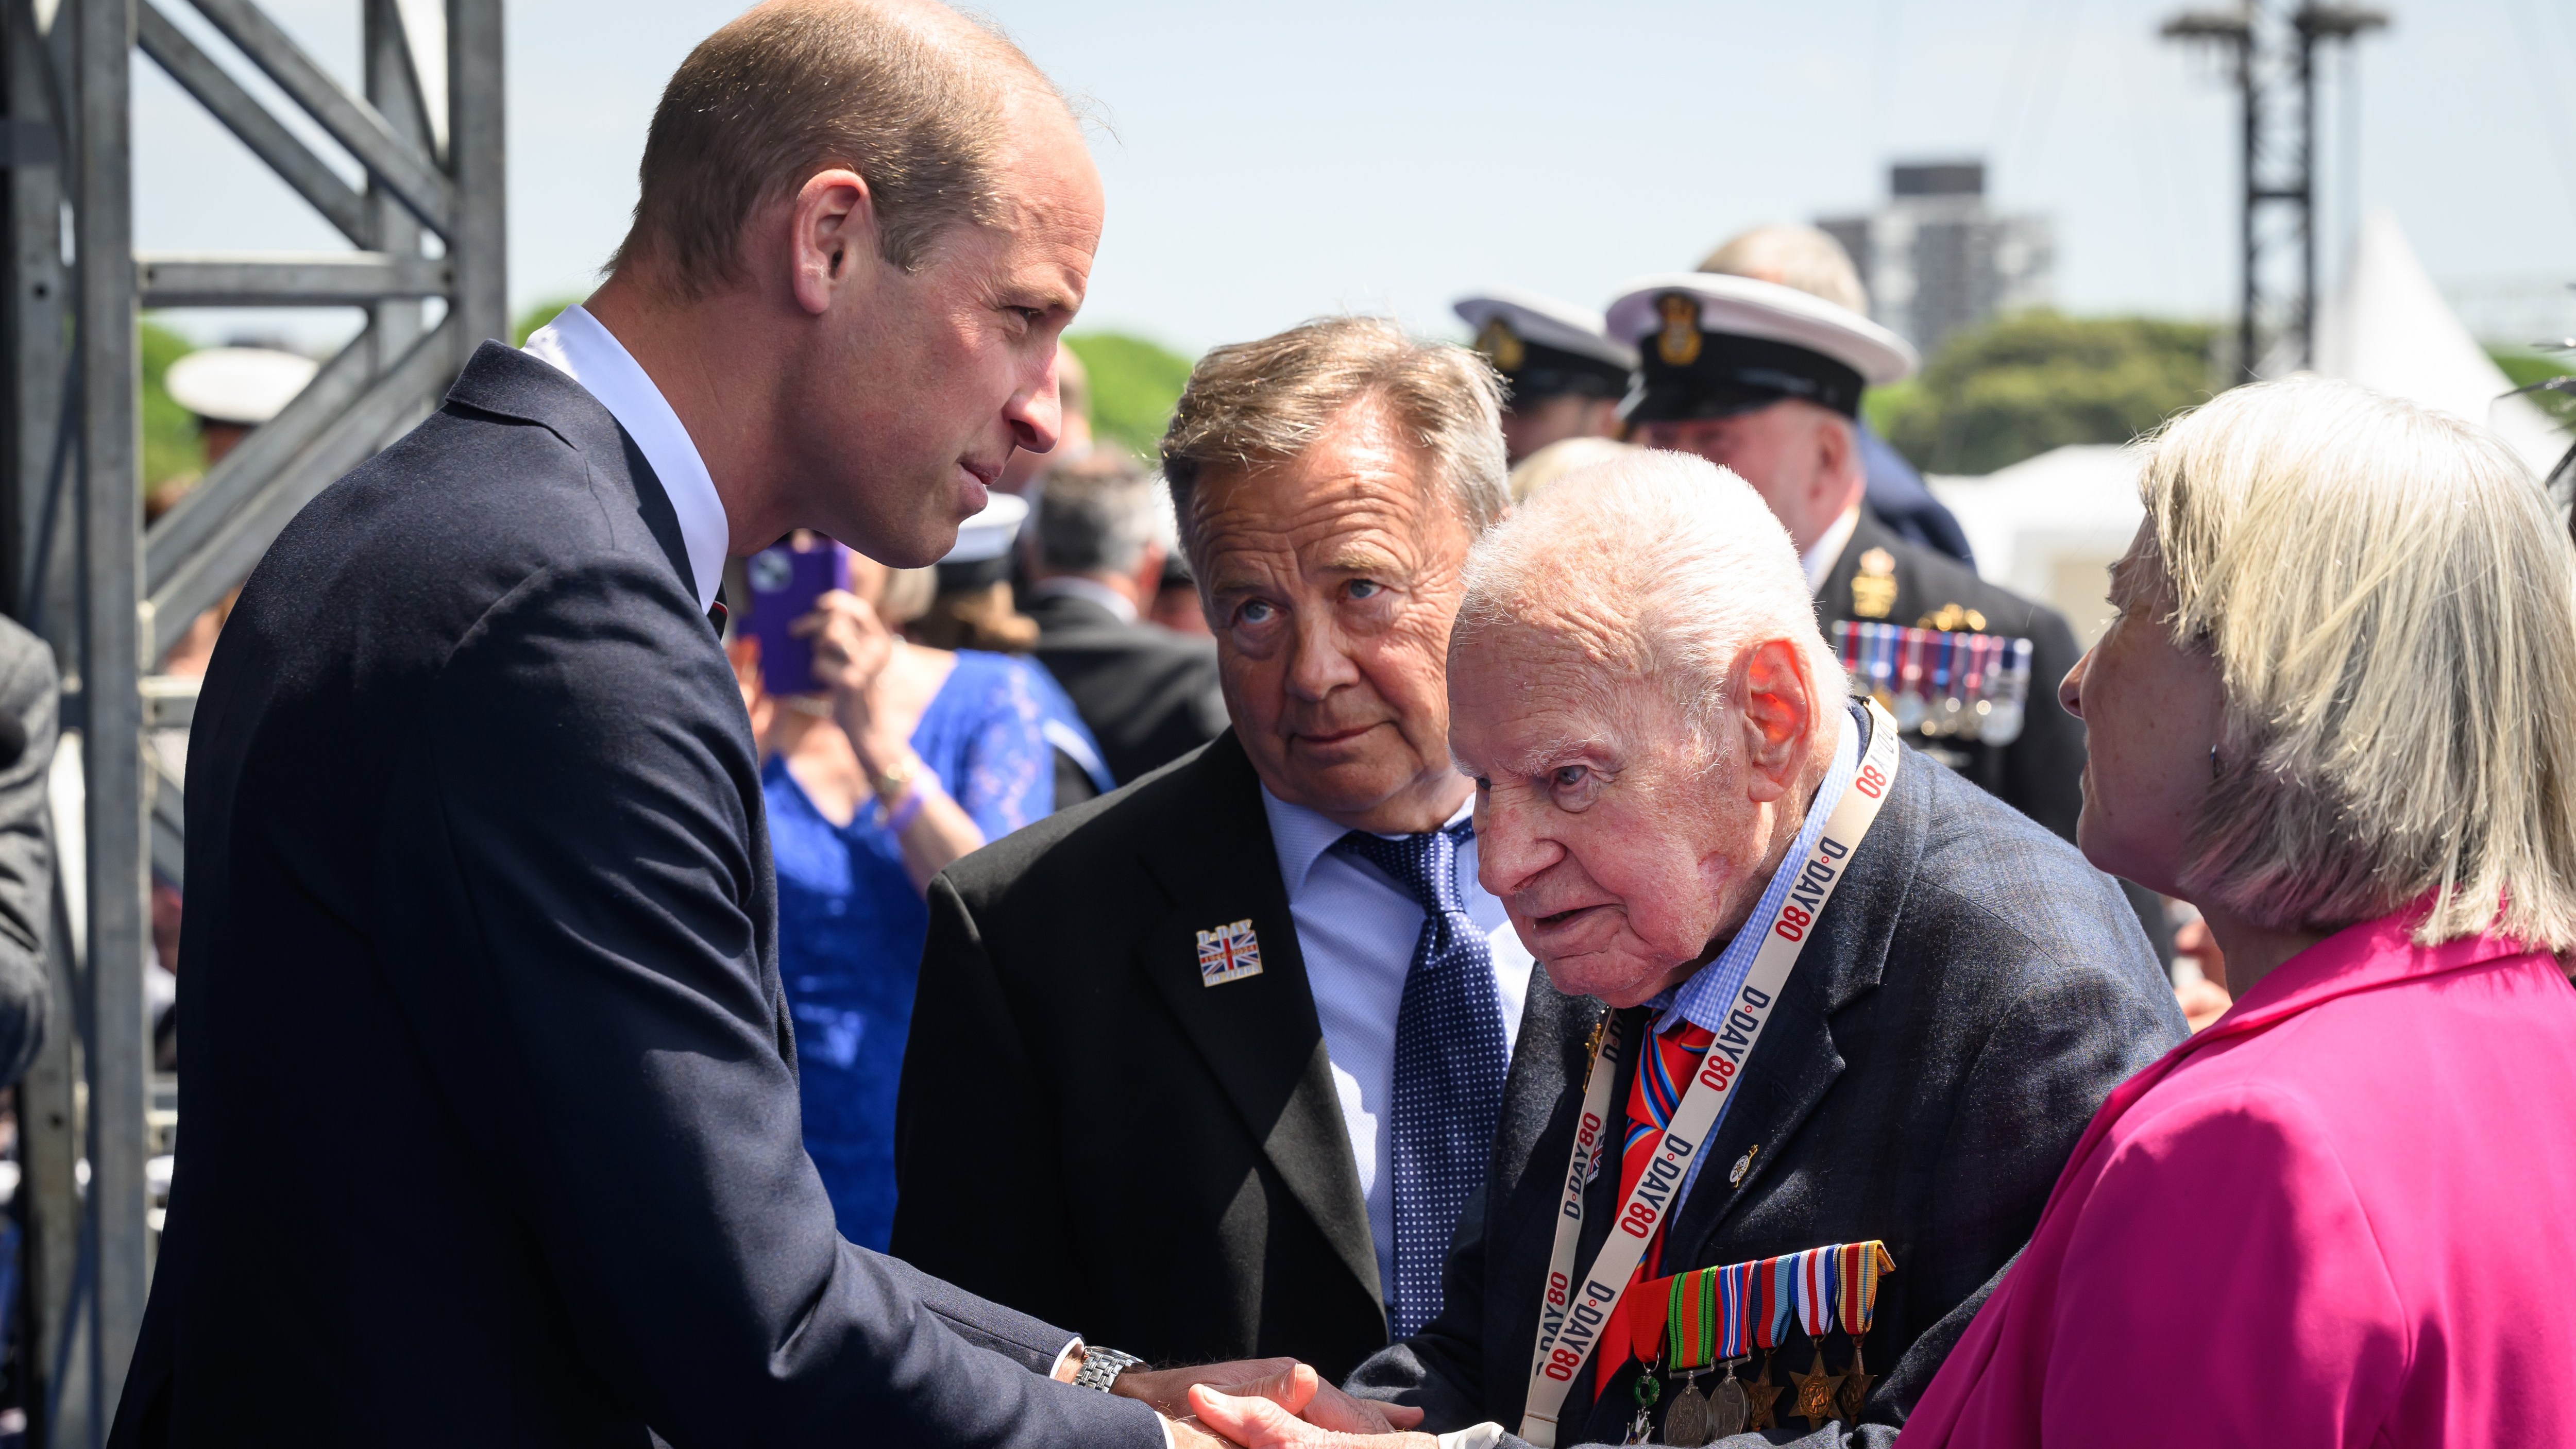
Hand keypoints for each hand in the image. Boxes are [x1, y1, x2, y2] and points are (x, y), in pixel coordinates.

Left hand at [792, 589, 896, 727]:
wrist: (863, 725)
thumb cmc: (851, 688)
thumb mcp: (854, 659)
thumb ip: (845, 637)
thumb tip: (816, 614)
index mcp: (881, 641)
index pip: (861, 610)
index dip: (837, 601)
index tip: (817, 604)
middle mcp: (877, 650)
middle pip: (837, 621)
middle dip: (811, 623)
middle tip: (794, 630)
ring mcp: (866, 665)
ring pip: (830, 637)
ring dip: (816, 647)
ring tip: (817, 658)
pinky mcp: (852, 682)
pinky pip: (820, 663)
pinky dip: (816, 670)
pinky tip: (822, 681)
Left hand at [1116, 1360, 1422, 1434]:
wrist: (1139, 1403)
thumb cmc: (1170, 1407)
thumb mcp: (1210, 1402)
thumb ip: (1260, 1399)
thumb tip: (1305, 1381)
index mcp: (1281, 1381)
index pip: (1335, 1406)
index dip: (1367, 1425)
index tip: (1405, 1431)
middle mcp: (1289, 1383)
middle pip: (1344, 1409)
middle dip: (1376, 1424)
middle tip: (1420, 1431)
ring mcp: (1285, 1392)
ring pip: (1337, 1410)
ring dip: (1370, 1423)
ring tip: (1412, 1426)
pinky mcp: (1279, 1405)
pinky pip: (1323, 1416)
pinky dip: (1351, 1421)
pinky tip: (1377, 1422)